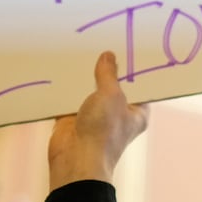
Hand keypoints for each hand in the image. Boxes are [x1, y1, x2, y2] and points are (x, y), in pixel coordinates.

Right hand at [47, 51, 150, 190]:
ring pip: (89, 90)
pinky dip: (65, 87)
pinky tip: (61, 67)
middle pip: (112, 85)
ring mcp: (95, 116)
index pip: (139, 86)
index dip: (134, 69)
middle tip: (101, 42)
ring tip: (80, 49)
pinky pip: (69, 97)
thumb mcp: (111, 95)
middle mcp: (118, 113)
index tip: (129, 47)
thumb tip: (108, 56)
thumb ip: (109, 74)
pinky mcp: (73, 118)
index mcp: (136, 112)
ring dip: (83, 77)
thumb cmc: (103, 131)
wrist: (75, 159)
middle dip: (106, 69)